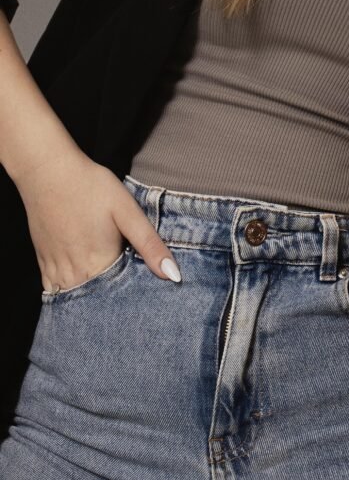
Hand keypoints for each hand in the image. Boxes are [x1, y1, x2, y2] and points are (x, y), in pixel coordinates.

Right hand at [13, 149, 180, 291]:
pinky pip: (55, 291)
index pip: (121, 300)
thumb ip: (150, 245)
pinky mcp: (43, 262)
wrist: (47, 170)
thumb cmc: (91, 186)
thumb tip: (174, 276)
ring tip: (106, 302)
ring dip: (90, 304)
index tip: (147, 302)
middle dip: (112, 308)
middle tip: (129, 305)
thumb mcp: (128, 211)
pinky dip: (68, 296)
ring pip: (75, 301)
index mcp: (100, 264)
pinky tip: (80, 290)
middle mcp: (75, 274)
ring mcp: (56, 270)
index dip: (134, 302)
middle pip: (97, 305)